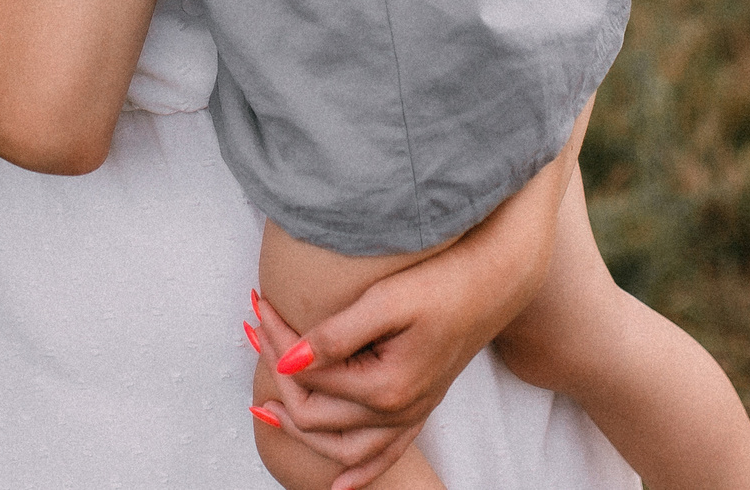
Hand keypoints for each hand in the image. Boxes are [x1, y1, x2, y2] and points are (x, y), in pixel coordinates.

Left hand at [245, 161, 572, 489]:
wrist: (496, 280)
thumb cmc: (443, 282)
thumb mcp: (386, 301)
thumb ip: (335, 336)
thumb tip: (288, 359)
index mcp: (385, 387)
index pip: (308, 377)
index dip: (276, 342)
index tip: (257, 306)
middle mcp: (398, 410)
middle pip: (315, 412)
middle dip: (277, 374)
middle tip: (254, 330)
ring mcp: (411, 413)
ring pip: (343, 446)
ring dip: (301, 425)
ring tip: (264, 405)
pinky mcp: (420, 406)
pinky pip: (385, 454)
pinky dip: (359, 471)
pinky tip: (340, 486)